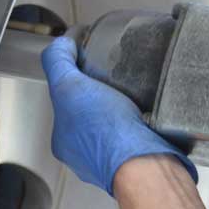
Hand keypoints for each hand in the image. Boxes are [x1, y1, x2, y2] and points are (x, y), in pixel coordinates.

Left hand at [40, 37, 196, 195]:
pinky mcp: (141, 159)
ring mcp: (115, 159)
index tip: (91, 67)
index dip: (76, 79)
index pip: (65, 102)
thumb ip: (58, 63)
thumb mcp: (69, 86)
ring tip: (135, 93)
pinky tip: (149, 111)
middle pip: (91, 113)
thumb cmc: (107, 133)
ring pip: (116, 124)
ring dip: (125, 108)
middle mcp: (86, 154)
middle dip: (102, 95)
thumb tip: (61, 45)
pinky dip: (144, 120)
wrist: (146, 164)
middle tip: (115, 80)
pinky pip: (140, 132)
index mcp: (63, 141)